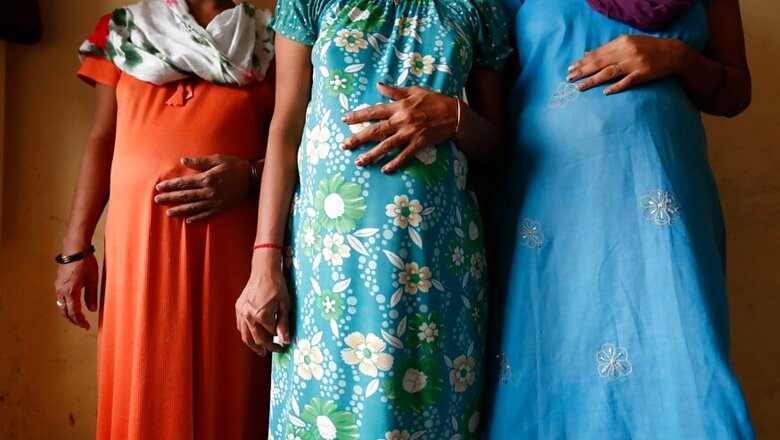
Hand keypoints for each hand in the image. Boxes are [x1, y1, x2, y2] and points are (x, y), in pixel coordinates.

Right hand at [54, 254, 98, 329]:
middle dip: (73, 320)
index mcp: (70, 291)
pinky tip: (74, 305)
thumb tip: (92, 310)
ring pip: (61, 305)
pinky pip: (60, 299)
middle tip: (83, 324)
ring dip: (69, 313)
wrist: (75, 249)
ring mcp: (58, 286)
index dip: (80, 321)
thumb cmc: (85, 262)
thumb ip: (92, 295)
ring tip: (79, 317)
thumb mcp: (93, 279)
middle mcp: (61, 290)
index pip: (74, 312)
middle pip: (65, 311)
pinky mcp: (58, 283)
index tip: (86, 327)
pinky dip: (66, 305)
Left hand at [154, 155, 255, 223]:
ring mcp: (215, 201)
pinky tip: (188, 221)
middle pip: (185, 196)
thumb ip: (200, 161)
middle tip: (157, 200)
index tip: (159, 187)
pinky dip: (197, 218)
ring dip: (180, 210)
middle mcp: (208, 191)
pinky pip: (207, 214)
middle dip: (170, 198)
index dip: (170, 185)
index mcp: (206, 178)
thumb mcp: (217, 159)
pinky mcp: (221, 207)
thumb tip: (183, 160)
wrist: (252, 177)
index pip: (183, 183)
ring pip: (194, 207)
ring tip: (169, 213)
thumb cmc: (234, 165)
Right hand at [235, 264, 290, 355]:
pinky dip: (246, 333)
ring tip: (261, 350)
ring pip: (245, 335)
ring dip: (253, 345)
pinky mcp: (238, 308)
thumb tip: (285, 341)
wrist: (264, 270)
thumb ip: (284, 324)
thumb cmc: (277, 285)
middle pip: (257, 338)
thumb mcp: (285, 305)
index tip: (283, 344)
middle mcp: (249, 315)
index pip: (270, 335)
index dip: (278, 340)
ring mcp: (242, 312)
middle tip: (274, 350)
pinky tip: (252, 336)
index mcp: (262, 315)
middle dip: (266, 346)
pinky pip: (240, 326)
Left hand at [341, 83, 457, 173]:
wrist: (454, 114)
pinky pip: (404, 155)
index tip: (345, 120)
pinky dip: (395, 163)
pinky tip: (384, 170)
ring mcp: (409, 133)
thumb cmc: (434, 100)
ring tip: (359, 162)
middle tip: (344, 145)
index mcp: (399, 106)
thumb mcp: (414, 91)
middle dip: (358, 138)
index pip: (373, 111)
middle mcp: (401, 120)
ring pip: (386, 145)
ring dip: (371, 155)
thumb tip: (379, 86)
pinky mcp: (419, 143)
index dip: (358, 115)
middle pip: (375, 130)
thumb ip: (395, 91)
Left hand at [567, 35, 686, 94]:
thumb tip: (588, 54)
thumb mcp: (628, 43)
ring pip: (609, 72)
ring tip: (580, 87)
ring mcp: (634, 63)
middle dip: (582, 71)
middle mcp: (626, 51)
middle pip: (599, 63)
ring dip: (592, 80)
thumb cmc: (648, 48)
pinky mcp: (643, 74)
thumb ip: (609, 49)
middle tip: (569, 78)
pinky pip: (627, 82)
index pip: (597, 53)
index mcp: (622, 42)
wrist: (673, 52)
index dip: (582, 61)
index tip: (570, 68)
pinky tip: (605, 92)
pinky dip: (615, 86)